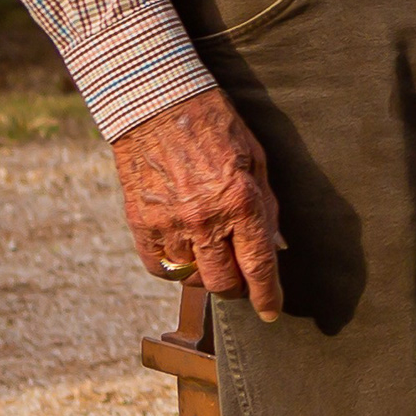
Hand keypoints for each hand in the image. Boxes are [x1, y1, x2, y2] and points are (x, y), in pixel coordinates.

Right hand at [114, 88, 287, 318]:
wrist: (157, 104)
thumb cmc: (215, 126)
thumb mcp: (256, 160)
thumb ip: (266, 207)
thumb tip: (274, 246)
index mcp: (240, 202)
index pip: (258, 266)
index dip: (268, 296)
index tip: (271, 312)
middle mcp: (204, 219)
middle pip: (223, 283)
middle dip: (238, 289)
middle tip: (242, 280)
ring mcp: (169, 224)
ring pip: (191, 277)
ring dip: (205, 272)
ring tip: (211, 251)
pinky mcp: (141, 223)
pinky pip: (159, 267)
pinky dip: (173, 267)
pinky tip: (184, 252)